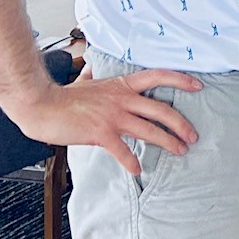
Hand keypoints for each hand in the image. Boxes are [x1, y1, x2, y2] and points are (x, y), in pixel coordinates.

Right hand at [3, 65, 201, 176]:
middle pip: (161, 110)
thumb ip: (96, 76)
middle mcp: (122, 99)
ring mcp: (113, 116)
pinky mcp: (101, 133)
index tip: (198, 85)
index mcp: (122, 85)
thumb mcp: (86, 81)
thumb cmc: (62, 96)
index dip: (180, 79)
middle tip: (193, 135)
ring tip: (180, 151)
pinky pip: (123, 151)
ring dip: (168, 142)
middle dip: (181, 124)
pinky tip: (138, 171)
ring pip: (149, 130)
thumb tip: (95, 67)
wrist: (41, 105)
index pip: (158, 76)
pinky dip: (132, 162)